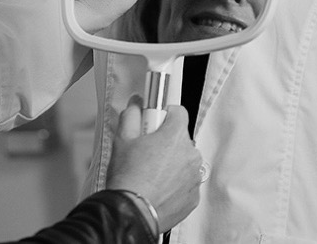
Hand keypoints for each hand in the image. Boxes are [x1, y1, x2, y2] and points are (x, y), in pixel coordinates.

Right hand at [105, 102, 201, 232]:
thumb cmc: (128, 177)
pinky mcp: (194, 197)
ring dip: (172, 163)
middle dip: (166, 141)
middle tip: (147, 151)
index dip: (165, 115)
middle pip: (181, 138)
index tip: (156, 121)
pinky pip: (187, 182)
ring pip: (185, 161)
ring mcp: (194, 177)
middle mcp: (190, 155)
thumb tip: (136, 104)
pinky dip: (176, 183)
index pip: (179, 112)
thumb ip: (131, 115)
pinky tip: (158, 187)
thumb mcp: (122, 139)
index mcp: (175, 136)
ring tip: (151, 173)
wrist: (131, 212)